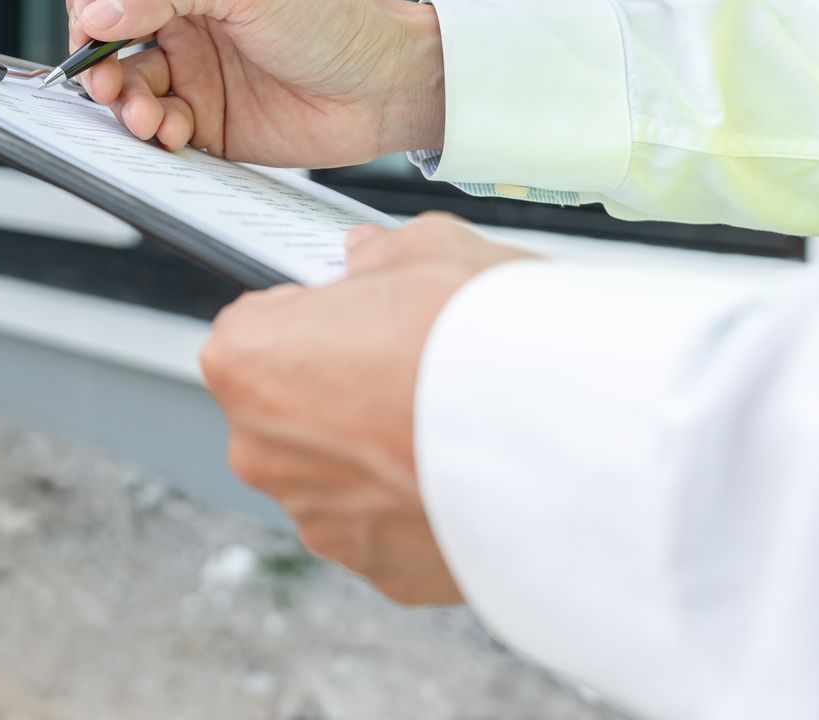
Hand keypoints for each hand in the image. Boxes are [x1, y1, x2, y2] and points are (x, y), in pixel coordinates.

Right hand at [64, 0, 443, 166]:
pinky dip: (153, 132)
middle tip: (105, 82)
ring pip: (124, 83)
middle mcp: (182, 10)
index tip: (91, 25)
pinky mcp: (203, 115)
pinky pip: (154, 124)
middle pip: (104, 29)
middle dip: (97, 59)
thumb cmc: (335, 21)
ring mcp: (191, 65)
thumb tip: (99, 11)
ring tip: (147, 118)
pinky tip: (175, 133)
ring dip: (124, 103)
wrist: (386, 88)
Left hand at [200, 214, 537, 603]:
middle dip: (338, 392)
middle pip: (289, 411)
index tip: (357, 317)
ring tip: (451, 423)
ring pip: (337, 476)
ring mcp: (321, 519)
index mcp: (250, 363)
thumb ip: (383, 253)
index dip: (312, 318)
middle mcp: (265, 452)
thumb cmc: (485, 339)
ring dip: (377, 455)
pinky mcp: (380, 570)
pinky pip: (387, 529)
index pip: (253, 330)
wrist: (567, 440)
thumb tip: (370, 255)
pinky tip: (467, 474)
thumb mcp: (432, 248)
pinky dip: (418, 507)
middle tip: (413, 368)